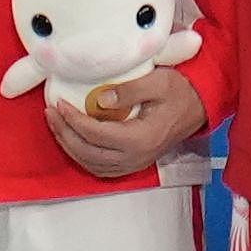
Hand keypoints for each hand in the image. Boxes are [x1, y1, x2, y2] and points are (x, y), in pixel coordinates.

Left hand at [50, 65, 209, 178]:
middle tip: (51, 113)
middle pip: (88, 152)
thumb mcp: (159, 82)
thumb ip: (129, 90)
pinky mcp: (134, 163)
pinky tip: (74, 141)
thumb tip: (99, 98)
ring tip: (57, 125)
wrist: (200, 107)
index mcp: (141, 138)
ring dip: (70, 146)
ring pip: (91, 163)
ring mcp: (135, 163)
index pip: (96, 133)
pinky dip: (83, 157)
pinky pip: (101, 168)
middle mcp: (136, 156)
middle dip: (64, 133)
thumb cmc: (181, 92)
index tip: (59, 103)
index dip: (73, 119)